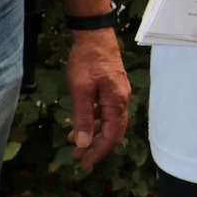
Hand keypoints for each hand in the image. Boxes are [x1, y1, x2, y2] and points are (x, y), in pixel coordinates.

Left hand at [64, 28, 132, 169]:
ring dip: (92, 133)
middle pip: (112, 131)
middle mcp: (121, 100)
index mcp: (116, 102)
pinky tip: (80, 121)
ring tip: (74, 141)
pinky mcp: (111, 87)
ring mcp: (118, 93)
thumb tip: (83, 143)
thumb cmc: (87, 60)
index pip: (112, 135)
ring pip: (108, 121)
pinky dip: (93, 120)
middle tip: (77, 157)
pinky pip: (105, 110)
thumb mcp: (81, 90)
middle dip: (96, 146)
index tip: (84, 163)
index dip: (99, 151)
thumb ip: (83, 117)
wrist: (94, 33)